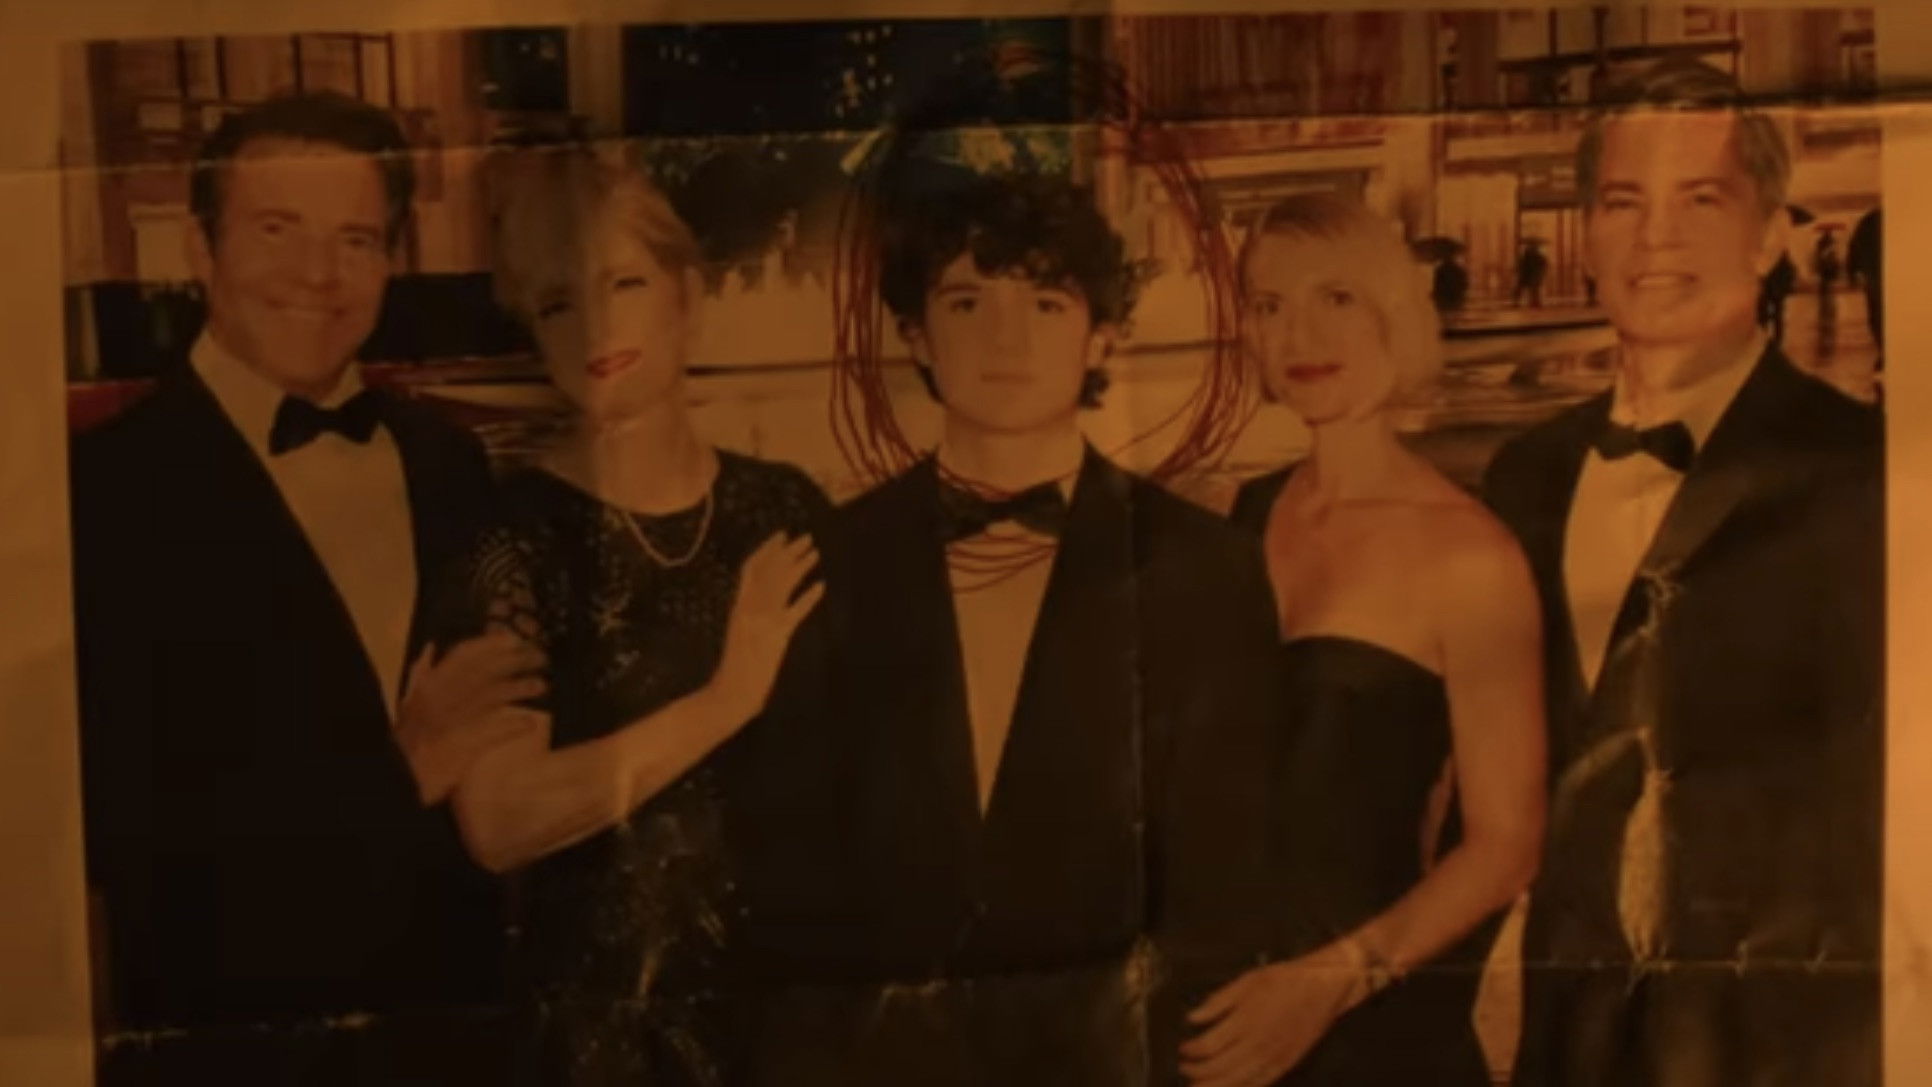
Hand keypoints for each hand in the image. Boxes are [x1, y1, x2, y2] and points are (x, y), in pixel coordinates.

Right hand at [396, 628, 547, 805]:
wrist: (398, 778)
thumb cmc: (405, 739)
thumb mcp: (407, 702)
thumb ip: (419, 673)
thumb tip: (431, 647)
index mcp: (429, 685)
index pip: (463, 655)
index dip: (490, 645)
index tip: (514, 639)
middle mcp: (442, 696)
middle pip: (485, 671)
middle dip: (514, 662)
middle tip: (540, 658)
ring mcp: (453, 721)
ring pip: (491, 697)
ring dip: (518, 689)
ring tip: (542, 686)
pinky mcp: (463, 746)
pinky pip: (493, 732)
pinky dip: (512, 726)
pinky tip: (531, 723)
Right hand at [703, 531, 823, 726]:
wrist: (731, 691)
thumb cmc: (735, 665)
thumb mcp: (738, 630)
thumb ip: (749, 610)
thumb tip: (763, 591)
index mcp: (738, 605)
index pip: (751, 568)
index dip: (767, 549)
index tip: (781, 534)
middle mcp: (749, 607)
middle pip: (770, 570)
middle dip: (788, 552)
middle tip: (806, 537)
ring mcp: (764, 620)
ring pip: (783, 584)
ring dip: (800, 566)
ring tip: (814, 553)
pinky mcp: (777, 636)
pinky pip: (796, 611)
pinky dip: (809, 597)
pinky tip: (821, 586)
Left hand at [1180, 945, 1367, 1085]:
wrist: (1325, 987)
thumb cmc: (1284, 979)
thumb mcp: (1247, 980)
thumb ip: (1218, 1001)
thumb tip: (1192, 1018)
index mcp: (1245, 1020)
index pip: (1208, 1046)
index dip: (1190, 1052)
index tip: (1182, 1050)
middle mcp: (1257, 1043)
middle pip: (1219, 1069)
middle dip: (1196, 1073)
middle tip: (1183, 1070)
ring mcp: (1273, 1057)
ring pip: (1238, 1081)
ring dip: (1214, 1086)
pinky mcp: (1286, 1065)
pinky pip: (1260, 1083)